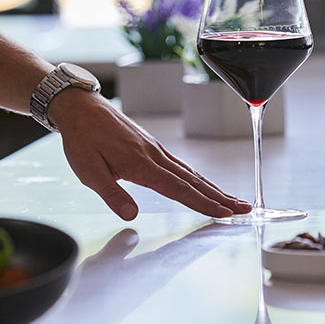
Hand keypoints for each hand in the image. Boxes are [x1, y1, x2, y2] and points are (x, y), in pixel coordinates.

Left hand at [47, 89, 251, 219]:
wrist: (80, 108)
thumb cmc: (81, 139)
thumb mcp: (88, 171)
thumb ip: (111, 194)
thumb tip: (131, 215)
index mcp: (141, 165)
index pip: (179, 189)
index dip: (203, 204)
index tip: (225, 214)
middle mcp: (154, 156)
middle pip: (194, 181)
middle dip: (221, 197)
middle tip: (244, 208)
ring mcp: (155, 149)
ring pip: (190, 173)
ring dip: (213, 188)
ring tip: (233, 200)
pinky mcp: (151, 146)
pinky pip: (180, 165)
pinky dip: (197, 177)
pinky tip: (203, 184)